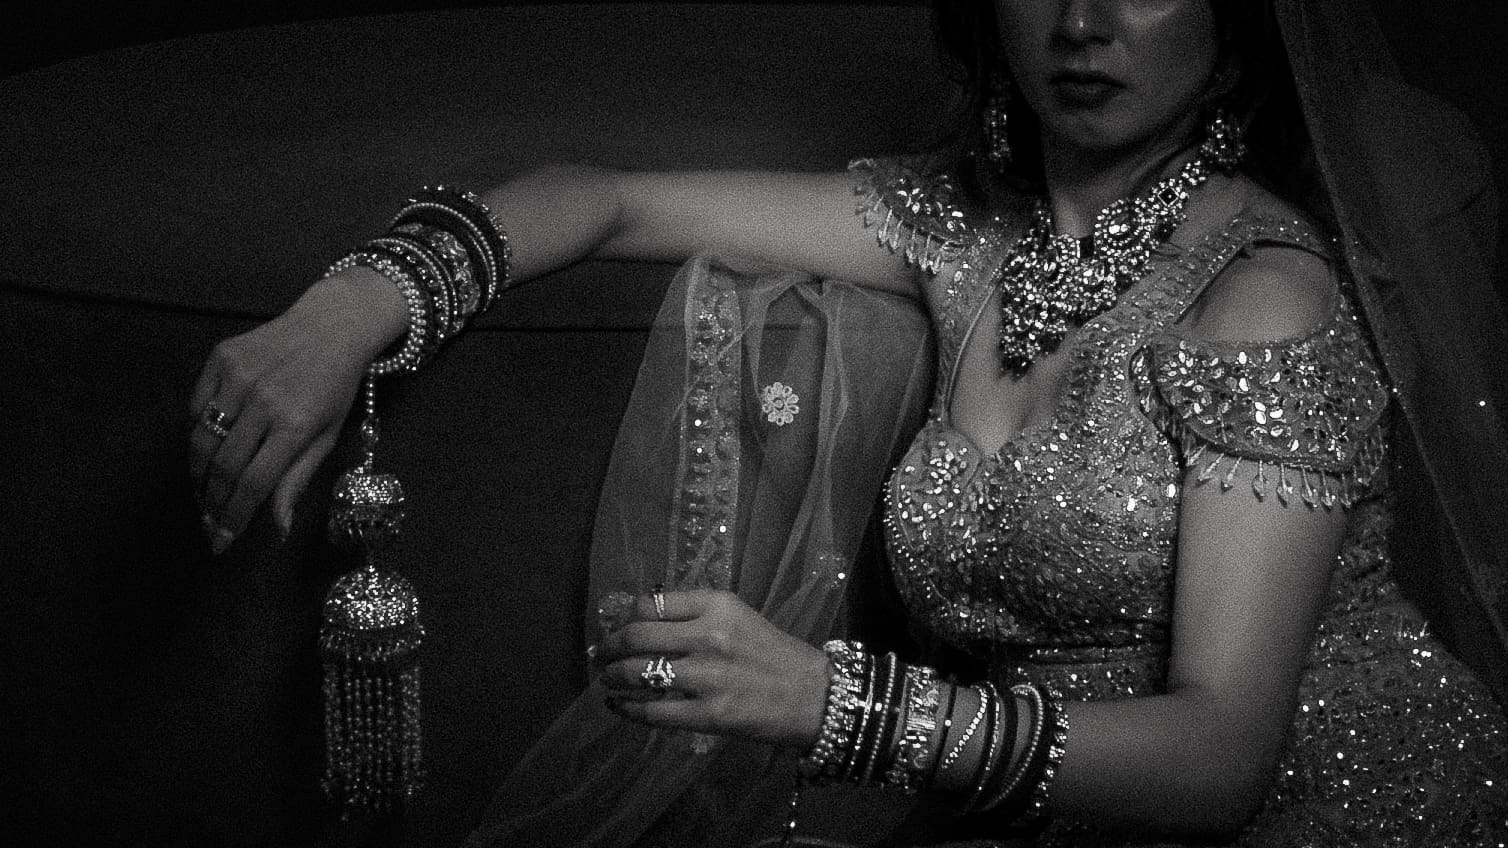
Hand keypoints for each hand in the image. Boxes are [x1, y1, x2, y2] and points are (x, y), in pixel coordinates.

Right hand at [188, 268, 407, 551]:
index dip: (233, 519)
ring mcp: (239, 376)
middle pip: (223, 467)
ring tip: (202, 494)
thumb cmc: (335, 387)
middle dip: (211, 504)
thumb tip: (276, 530)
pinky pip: (197, 407)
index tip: (220, 542)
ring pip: (202, 440)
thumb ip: (297, 480)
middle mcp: (264, 400)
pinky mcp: (221, 358)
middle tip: (207, 524)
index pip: (254, 485)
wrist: (330, 326)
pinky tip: (207, 448)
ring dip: (198, 475)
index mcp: (296, 425)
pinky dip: (198, 433)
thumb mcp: (327, 436)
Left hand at [596, 589, 831, 748]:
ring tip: (607, 681)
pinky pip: (652, 711)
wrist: (813, 696)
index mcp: (717, 605)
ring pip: (638, 673)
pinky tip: (620, 707)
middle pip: (637, 636)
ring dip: (613, 678)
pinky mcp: (708, 715)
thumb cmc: (773, 654)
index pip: (651, 603)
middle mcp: (709, 636)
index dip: (624, 617)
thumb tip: (642, 621)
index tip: (616, 626)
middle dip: (609, 647)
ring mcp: (707, 677)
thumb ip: (695, 615)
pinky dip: (628, 709)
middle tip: (600, 655)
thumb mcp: (738, 617)